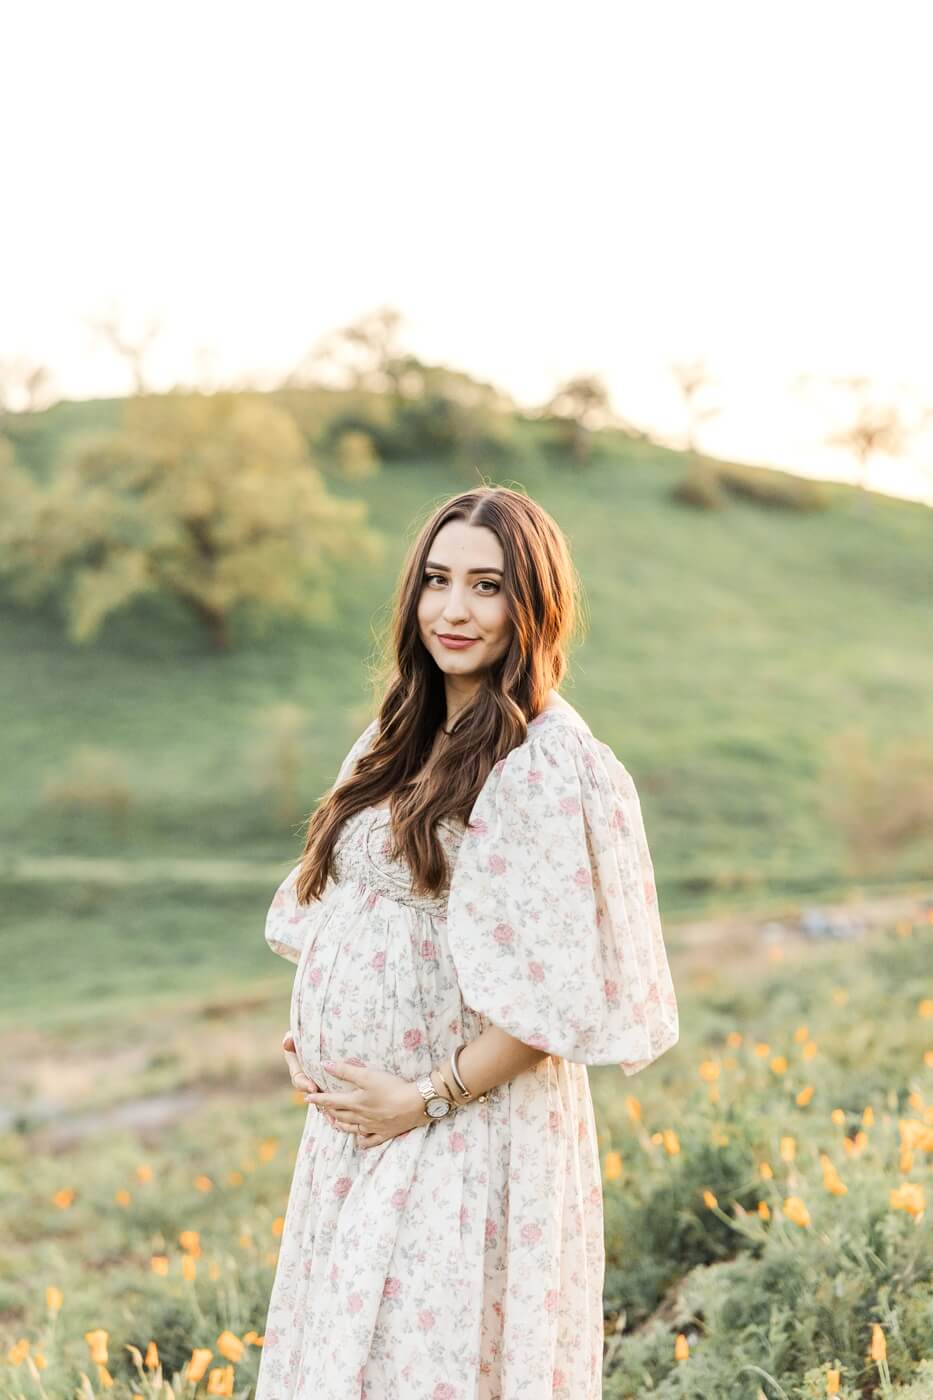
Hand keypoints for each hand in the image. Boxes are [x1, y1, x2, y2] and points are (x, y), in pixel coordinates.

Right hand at [281, 1033, 337, 1130]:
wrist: (333, 1030)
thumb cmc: (314, 1029)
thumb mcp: (303, 1032)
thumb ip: (293, 1036)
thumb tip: (287, 1042)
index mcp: (298, 1064)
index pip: (298, 1078)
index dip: (304, 1084)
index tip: (312, 1087)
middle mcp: (307, 1074)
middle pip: (309, 1091)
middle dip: (316, 1098)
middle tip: (326, 1102)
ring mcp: (318, 1079)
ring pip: (320, 1097)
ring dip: (325, 1107)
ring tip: (333, 1116)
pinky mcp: (331, 1082)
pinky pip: (331, 1097)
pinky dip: (335, 1107)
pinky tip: (341, 1117)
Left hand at [304, 1059, 427, 1149]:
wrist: (416, 1104)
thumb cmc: (391, 1087)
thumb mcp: (367, 1075)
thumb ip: (345, 1070)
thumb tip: (324, 1064)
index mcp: (355, 1103)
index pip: (331, 1101)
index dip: (318, 1099)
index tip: (307, 1098)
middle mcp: (360, 1117)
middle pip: (339, 1115)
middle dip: (327, 1111)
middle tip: (320, 1107)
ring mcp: (372, 1127)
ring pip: (351, 1128)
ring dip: (340, 1124)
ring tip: (334, 1121)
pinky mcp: (385, 1133)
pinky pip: (369, 1140)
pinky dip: (361, 1140)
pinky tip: (358, 1139)